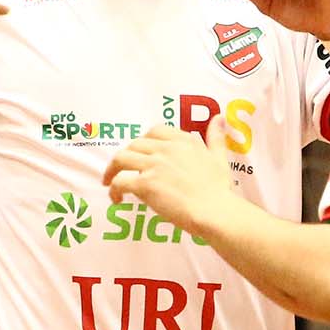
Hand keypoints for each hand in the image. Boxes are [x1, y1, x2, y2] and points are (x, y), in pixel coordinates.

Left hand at [101, 122, 237, 231]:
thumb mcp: (219, 158)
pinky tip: (116, 198)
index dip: (144, 141)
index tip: (142, 152)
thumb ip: (215, 138)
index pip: (155, 131)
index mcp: (183, 141)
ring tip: (110, 181)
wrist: (214, 211)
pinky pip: (120, 181)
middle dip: (126, 156)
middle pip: (135, 144)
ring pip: (121, 158)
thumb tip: (219, 118)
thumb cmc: (219, 190)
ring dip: (112, 169)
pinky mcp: (145, 184)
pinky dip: (113, 189)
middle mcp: (166, 148)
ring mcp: (154, 165)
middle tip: (123, 169)